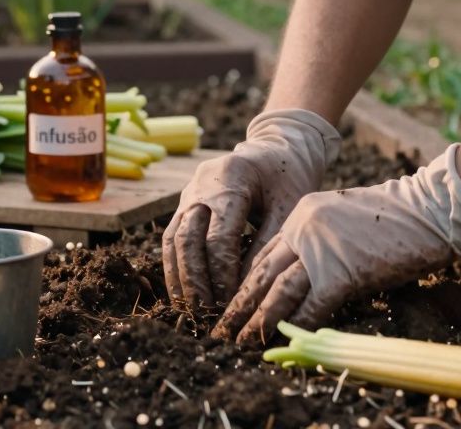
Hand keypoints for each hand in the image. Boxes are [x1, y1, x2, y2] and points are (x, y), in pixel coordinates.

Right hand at [162, 109, 340, 310]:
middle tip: (207, 312)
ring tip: (193, 310)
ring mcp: (189, 191)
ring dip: (181, 277)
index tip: (230, 301)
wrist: (276, 148)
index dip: (222, 273)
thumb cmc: (288, 178)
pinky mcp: (184, 202)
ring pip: (173, 239)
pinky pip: (172, 236)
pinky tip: (183, 292)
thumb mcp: (288, 207)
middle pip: (188, 239)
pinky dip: (175, 266)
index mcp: (231, 178)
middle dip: (196, 280)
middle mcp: (202, 183)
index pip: (219, 236)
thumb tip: (246, 291)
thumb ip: (267, 244)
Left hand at [214, 144, 460, 342]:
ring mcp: (320, 251)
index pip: (263, 255)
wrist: (425, 210)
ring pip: (277, 291)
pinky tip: (285, 341)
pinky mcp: (341, 273)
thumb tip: (303, 276)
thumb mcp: (341, 219)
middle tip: (224, 329)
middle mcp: (303, 230)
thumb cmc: (392, 217)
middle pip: (262, 273)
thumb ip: (317, 242)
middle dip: (241, 305)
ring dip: (258, 320)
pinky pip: (311, 306)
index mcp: (301, 215)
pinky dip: (297, 326)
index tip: (231, 304)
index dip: (245, 283)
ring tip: (243, 341)